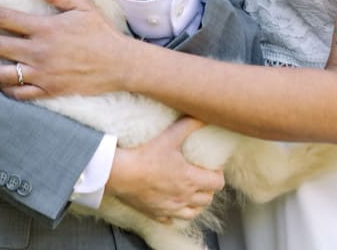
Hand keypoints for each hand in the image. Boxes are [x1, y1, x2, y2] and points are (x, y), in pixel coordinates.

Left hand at [0, 0, 130, 96]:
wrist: (121, 64)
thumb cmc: (100, 32)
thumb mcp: (81, 6)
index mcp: (45, 28)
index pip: (4, 18)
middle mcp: (39, 52)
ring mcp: (42, 74)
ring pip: (2, 74)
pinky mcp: (49, 90)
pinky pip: (19, 93)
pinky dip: (4, 89)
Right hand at [106, 118, 223, 223]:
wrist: (118, 173)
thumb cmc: (143, 155)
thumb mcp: (168, 137)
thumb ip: (187, 126)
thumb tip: (202, 116)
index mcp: (190, 179)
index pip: (217, 183)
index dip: (218, 175)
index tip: (212, 168)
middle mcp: (184, 197)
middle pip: (207, 199)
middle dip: (208, 189)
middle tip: (201, 178)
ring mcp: (170, 208)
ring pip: (193, 212)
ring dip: (195, 204)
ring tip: (191, 194)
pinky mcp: (156, 213)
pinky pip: (172, 220)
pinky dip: (174, 214)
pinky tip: (170, 206)